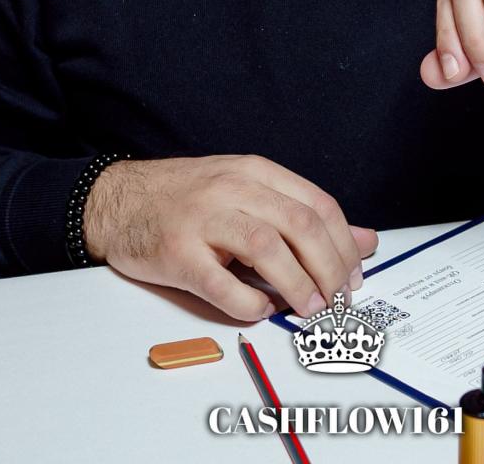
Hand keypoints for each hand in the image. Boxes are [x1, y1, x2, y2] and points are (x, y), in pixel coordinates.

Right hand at [81, 156, 377, 321]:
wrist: (117, 201)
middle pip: (300, 226)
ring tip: (310, 308)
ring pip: (267, 249)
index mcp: (255, 173)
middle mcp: (232, 190)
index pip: (318, 206)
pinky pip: (222, 285)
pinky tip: (260, 311)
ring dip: (298, 286)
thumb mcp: (248, 193)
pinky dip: (249, 304)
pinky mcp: (177, 253)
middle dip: (330, 269)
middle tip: (338, 300)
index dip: (345, 246)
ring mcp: (203, 220)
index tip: (354, 277)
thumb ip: (304, 215)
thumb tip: (365, 241)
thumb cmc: (186, 199)